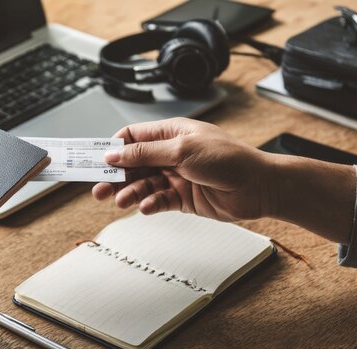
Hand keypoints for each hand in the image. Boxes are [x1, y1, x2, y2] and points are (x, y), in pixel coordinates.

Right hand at [93, 118, 272, 220]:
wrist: (259, 187)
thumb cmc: (230, 159)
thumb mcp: (182, 149)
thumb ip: (146, 152)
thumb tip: (114, 153)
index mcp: (170, 133)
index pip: (132, 137)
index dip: (113, 149)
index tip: (96, 161)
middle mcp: (171, 154)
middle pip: (133, 164)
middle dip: (115, 176)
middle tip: (98, 190)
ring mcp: (176, 176)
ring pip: (143, 185)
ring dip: (130, 193)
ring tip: (121, 201)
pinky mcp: (183, 197)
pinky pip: (159, 200)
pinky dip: (150, 204)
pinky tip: (147, 207)